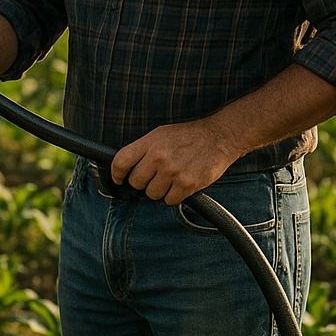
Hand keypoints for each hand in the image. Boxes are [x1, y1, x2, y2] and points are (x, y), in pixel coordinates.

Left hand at [110, 118, 238, 205]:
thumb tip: (127, 168)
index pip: (121, 162)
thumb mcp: (161, 134)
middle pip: (136, 182)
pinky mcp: (187, 184)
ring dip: (159, 190)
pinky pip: (170, 200)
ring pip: (152, 194)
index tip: (119, 179)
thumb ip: (143, 149)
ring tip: (170, 178)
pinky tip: (180, 185)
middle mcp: (159, 157)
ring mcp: (173, 171)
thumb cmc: (188, 136)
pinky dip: (174, 196)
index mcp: (149, 143)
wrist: (218, 137)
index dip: (116, 174)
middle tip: (155, 176)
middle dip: (143, 182)